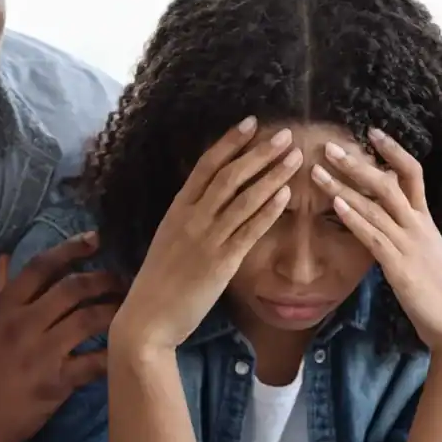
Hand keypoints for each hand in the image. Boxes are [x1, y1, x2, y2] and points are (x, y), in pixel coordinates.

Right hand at [0, 232, 124, 441]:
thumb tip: (4, 259)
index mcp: (3, 307)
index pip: (41, 266)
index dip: (71, 249)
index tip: (94, 240)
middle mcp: (24, 324)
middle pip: (73, 288)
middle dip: (103, 279)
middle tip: (122, 279)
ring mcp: (41, 353)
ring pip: (89, 319)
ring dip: (114, 309)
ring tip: (131, 307)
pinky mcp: (56, 383)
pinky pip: (94, 362)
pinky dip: (114, 353)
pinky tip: (127, 348)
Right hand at [113, 118, 304, 353]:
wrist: (147, 318)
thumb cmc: (157, 283)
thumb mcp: (168, 241)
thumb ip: (187, 220)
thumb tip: (209, 203)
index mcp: (177, 210)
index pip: (205, 165)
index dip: (230, 142)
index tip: (250, 123)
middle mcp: (191, 218)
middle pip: (230, 175)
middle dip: (259, 152)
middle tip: (285, 134)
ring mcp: (206, 239)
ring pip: (244, 198)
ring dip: (272, 175)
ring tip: (295, 158)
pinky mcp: (221, 263)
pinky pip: (249, 230)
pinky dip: (268, 209)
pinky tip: (286, 195)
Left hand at [314, 129, 441, 358]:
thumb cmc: (440, 294)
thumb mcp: (425, 256)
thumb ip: (407, 236)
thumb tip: (386, 224)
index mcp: (425, 222)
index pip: (412, 174)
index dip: (392, 151)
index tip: (371, 131)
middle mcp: (418, 226)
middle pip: (388, 182)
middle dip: (357, 162)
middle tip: (329, 145)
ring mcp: (409, 244)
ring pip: (375, 205)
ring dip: (343, 185)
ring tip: (318, 169)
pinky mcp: (399, 266)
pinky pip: (373, 235)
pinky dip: (353, 217)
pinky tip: (334, 204)